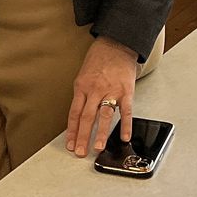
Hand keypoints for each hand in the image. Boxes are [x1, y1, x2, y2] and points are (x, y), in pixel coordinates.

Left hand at [65, 35, 138, 157]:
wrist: (116, 44)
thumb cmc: (99, 59)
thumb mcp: (83, 75)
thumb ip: (82, 95)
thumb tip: (79, 117)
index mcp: (81, 87)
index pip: (74, 113)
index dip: (72, 131)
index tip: (70, 144)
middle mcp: (95, 90)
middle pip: (86, 117)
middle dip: (83, 137)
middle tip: (80, 152)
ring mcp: (111, 90)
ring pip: (104, 116)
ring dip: (100, 134)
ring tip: (98, 148)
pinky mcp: (126, 91)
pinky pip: (126, 111)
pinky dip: (126, 125)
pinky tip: (124, 137)